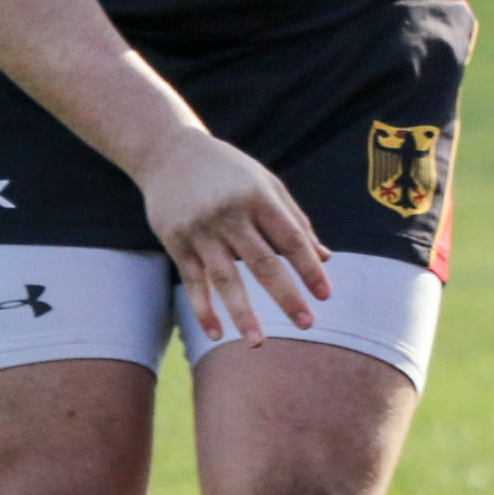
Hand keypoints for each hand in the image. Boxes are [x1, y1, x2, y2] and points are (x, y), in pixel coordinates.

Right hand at [133, 129, 330, 341]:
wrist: (167, 152)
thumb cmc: (228, 171)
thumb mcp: (267, 185)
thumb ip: (296, 221)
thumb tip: (326, 258)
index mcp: (259, 198)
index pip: (291, 239)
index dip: (309, 268)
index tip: (325, 295)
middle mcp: (230, 215)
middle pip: (262, 262)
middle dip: (286, 295)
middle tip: (307, 324)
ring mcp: (200, 230)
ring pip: (224, 278)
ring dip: (242, 313)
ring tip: (258, 343)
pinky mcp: (175, 242)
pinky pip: (192, 281)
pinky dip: (203, 308)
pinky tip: (217, 332)